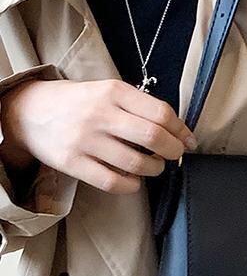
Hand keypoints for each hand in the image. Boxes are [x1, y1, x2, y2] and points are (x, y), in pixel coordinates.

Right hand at [0, 77, 195, 194]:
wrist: (30, 112)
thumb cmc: (76, 101)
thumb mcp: (105, 90)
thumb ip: (135, 105)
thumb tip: (175, 128)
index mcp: (113, 91)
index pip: (159, 111)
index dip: (180, 129)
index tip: (188, 139)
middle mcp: (100, 114)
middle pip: (152, 136)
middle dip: (173, 150)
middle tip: (176, 154)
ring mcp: (86, 140)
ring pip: (135, 162)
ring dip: (154, 168)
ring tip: (155, 166)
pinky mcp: (73, 163)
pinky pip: (111, 181)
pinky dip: (131, 185)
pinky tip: (134, 180)